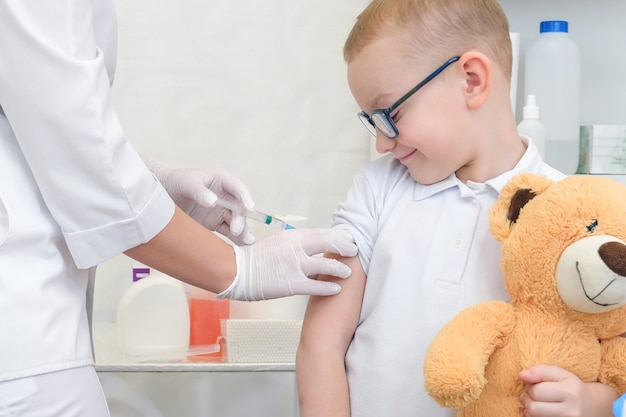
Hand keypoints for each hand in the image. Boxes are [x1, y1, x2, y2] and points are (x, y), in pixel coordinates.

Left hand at [144, 156, 254, 244]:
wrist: (158, 198)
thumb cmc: (173, 183)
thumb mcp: (184, 183)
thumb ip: (198, 191)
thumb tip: (214, 202)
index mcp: (221, 180)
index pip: (237, 188)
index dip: (245, 197)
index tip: (249, 208)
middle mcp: (225, 196)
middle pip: (239, 208)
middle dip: (240, 219)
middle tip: (236, 230)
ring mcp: (221, 210)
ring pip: (236, 221)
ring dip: (243, 231)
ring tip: (247, 242)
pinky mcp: (216, 224)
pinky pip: (228, 232)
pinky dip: (235, 239)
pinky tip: (242, 247)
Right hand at [217, 228, 357, 300]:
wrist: (238, 271)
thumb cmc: (255, 258)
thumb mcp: (278, 242)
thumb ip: (296, 243)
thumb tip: (313, 245)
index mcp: (292, 236)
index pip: (322, 233)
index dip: (337, 236)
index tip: (347, 237)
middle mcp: (296, 248)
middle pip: (329, 244)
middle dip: (345, 247)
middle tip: (353, 250)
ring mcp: (295, 266)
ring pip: (327, 266)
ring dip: (340, 269)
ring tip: (347, 272)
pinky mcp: (292, 284)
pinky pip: (317, 286)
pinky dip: (329, 287)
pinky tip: (336, 288)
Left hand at [519, 365, 613, 416]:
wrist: (590, 406)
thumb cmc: (570, 387)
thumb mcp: (559, 374)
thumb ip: (539, 371)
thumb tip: (521, 375)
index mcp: (570, 392)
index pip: (536, 392)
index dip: (530, 387)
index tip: (533, 385)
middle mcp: (571, 411)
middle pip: (533, 408)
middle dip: (526, 399)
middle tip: (531, 395)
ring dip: (528, 409)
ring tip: (534, 402)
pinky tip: (538, 412)